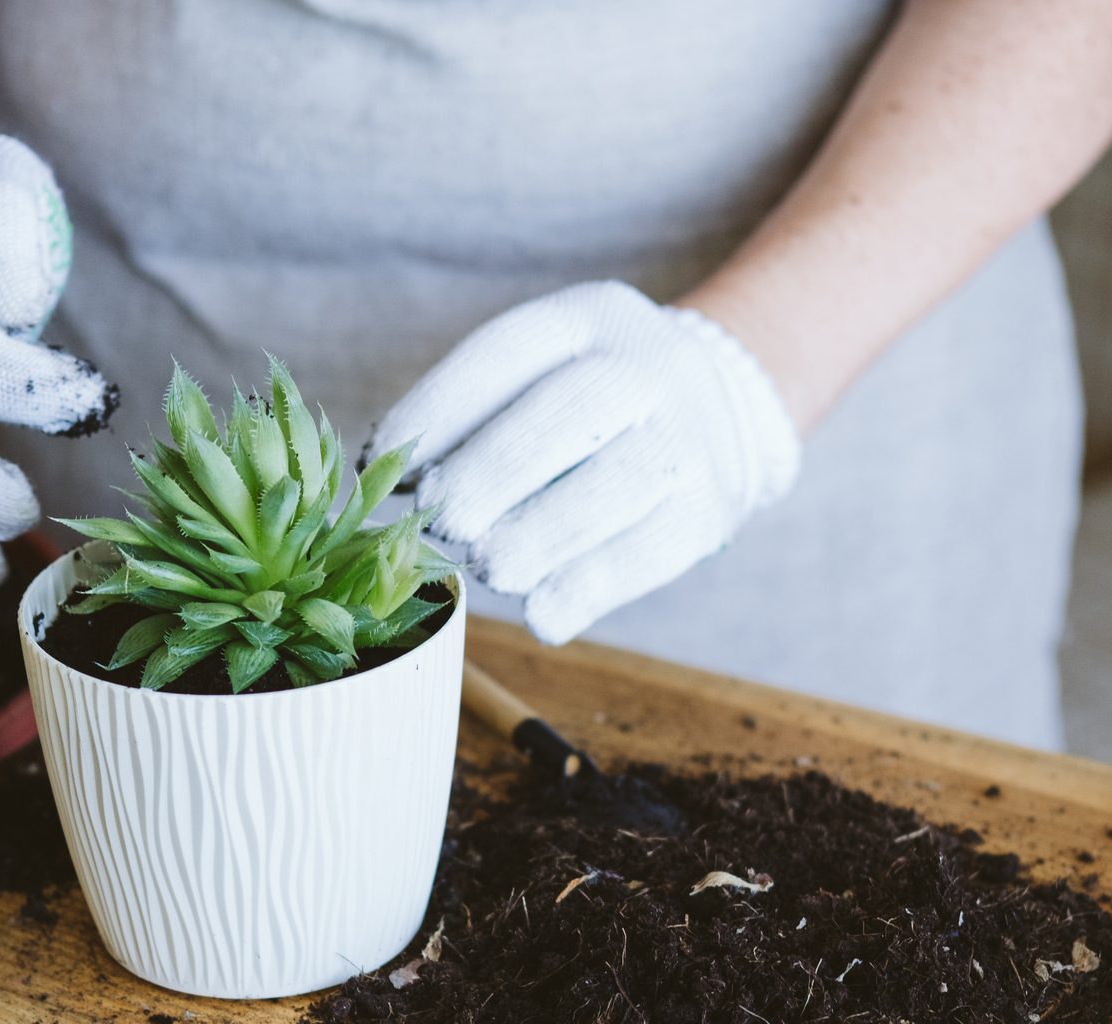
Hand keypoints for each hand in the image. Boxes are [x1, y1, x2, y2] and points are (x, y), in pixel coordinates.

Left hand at [376, 281, 799, 644]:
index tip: (385, 466)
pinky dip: (590, 589)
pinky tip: (544, 616)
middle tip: (443, 524)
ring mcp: (686, 436)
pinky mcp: (710, 508)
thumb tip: (383, 475)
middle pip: (564, 413)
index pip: (504, 353)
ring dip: (539, 537)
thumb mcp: (546, 371)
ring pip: (614, 485)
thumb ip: (476, 414)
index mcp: (586, 318)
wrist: (728, 410)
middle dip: (490, 474)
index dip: (438, 412)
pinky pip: (650, 551)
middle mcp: (644, 366)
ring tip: (490, 571)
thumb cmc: (595, 403)